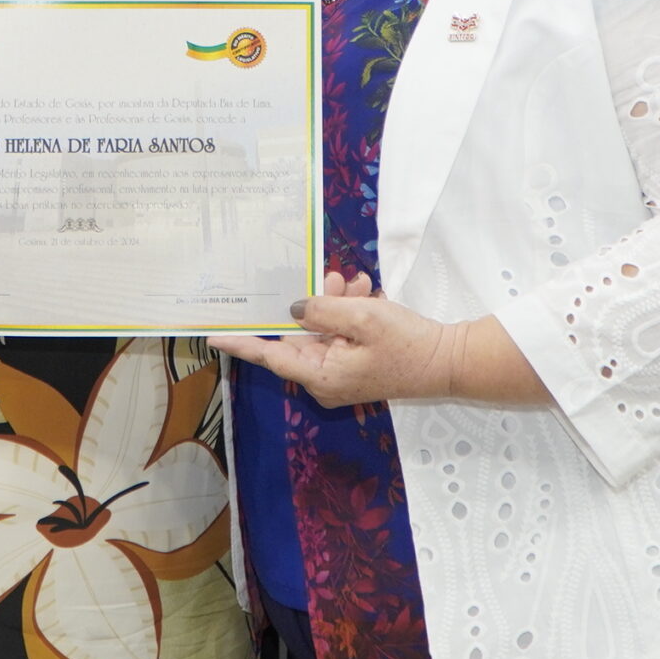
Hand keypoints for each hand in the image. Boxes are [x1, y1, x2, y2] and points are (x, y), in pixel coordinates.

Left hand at [209, 270, 457, 407]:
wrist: (448, 362)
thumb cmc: (407, 344)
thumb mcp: (362, 317)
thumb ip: (322, 309)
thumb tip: (293, 307)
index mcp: (320, 375)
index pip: (269, 356)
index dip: (241, 341)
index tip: (211, 333)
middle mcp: (324, 379)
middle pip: (300, 334)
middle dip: (315, 302)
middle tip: (338, 278)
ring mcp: (339, 374)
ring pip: (322, 329)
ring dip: (337, 304)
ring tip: (361, 285)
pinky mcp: (354, 365)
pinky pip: (340, 335)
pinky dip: (350, 314)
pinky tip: (367, 295)